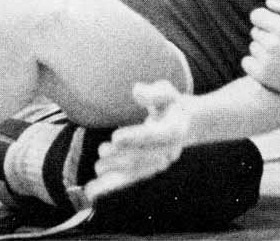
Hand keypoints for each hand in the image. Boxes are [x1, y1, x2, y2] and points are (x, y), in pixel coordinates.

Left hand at [84, 80, 189, 201]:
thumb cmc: (169, 103)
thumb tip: (137, 91)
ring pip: (138, 171)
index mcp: (174, 129)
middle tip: (102, 150)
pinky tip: (95, 190)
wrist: (184, 122)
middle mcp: (170, 150)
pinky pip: (132, 179)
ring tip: (98, 167)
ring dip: (118, 171)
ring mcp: (160, 163)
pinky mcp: (150, 170)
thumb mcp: (166, 91)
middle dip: (122, 156)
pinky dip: (115, 186)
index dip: (135, 137)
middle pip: (145, 157)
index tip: (116, 137)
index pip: (154, 135)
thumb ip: (154, 92)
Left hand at [242, 0, 279, 104]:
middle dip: (266, 34)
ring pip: (253, 46)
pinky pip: (246, 62)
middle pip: (255, 31)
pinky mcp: (263, 76)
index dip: (265, 18)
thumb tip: (268, 2)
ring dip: (262, 49)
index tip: (275, 26)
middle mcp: (273, 44)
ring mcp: (267, 61)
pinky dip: (255, 63)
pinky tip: (271, 65)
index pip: (256, 15)